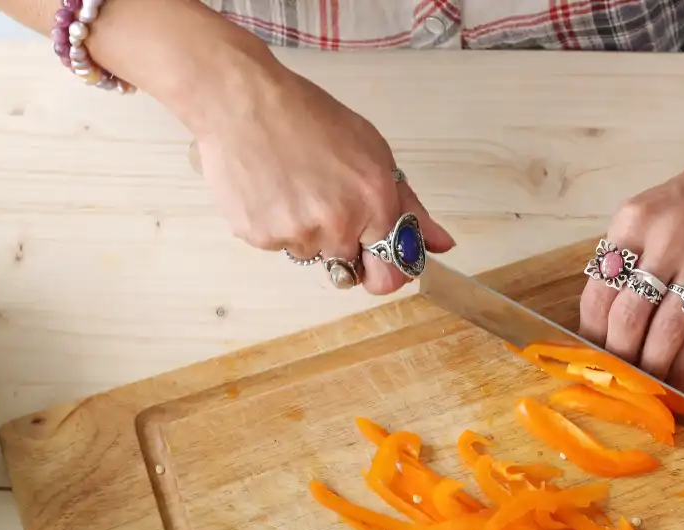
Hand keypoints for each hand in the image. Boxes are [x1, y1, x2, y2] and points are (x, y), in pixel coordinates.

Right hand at [191, 60, 454, 293]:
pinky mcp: (260, 236)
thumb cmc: (308, 118)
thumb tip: (442, 245)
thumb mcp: (372, 153)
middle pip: (347, 266)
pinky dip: (275, 223)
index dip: (384, 268)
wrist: (241, 101)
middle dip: (343, 243)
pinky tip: (269, 187)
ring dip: (306, 230)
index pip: (391, 274)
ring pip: (310, 253)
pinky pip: (277, 245)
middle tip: (324, 202)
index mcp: (375, 203)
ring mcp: (297, 234)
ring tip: (291, 184)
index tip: (375, 256)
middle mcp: (339, 225)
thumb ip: (409, 207)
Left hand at [577, 141, 683, 384]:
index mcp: (632, 222)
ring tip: (646, 385)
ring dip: (652, 366)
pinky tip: (678, 377)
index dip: (591, 334)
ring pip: (665, 331)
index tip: (591, 358)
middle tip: (617, 379)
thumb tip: (601, 325)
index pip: (598, 292)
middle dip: (619, 357)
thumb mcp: (646, 215)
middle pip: (627, 316)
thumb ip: (623, 259)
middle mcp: (664, 239)